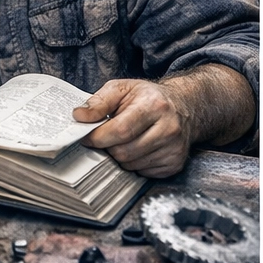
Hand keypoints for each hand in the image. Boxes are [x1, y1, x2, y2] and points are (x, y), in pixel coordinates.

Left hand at [75, 79, 191, 177]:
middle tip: (107, 138)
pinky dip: (135, 164)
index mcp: (155, 105)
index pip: (120, 131)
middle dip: (108, 147)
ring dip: (121, 157)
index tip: (87, 137)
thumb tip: (79, 117)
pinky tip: (139, 149)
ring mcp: (174, 148)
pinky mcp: (175, 163)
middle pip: (124, 152)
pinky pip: (143, 173)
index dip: (98, 137)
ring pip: (131, 165)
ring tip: (125, 141)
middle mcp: (169, 128)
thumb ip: (99, 102)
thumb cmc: (148, 97)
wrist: (183, 106)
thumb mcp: (123, 89)